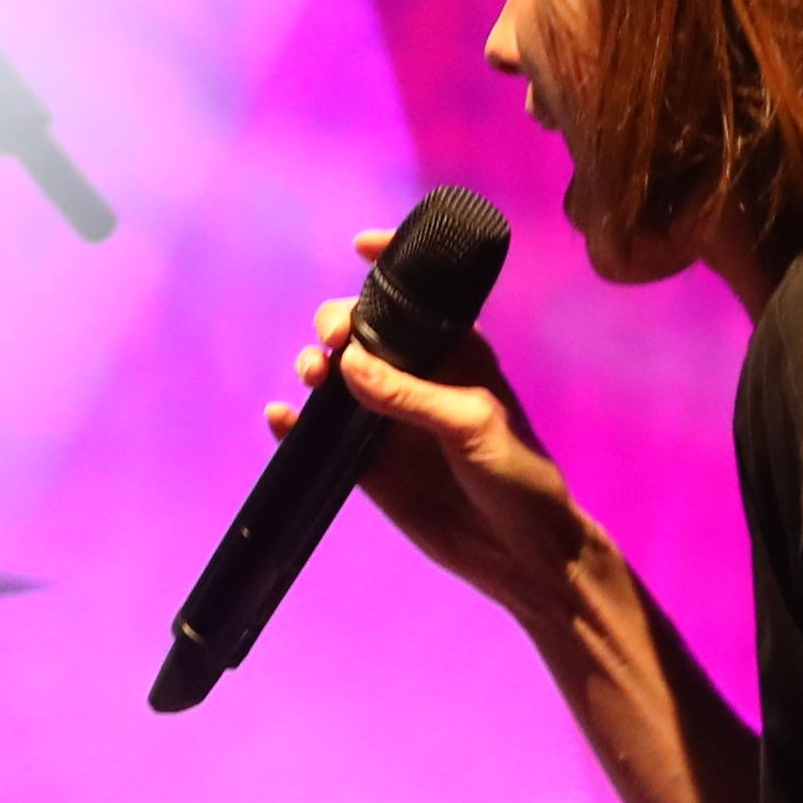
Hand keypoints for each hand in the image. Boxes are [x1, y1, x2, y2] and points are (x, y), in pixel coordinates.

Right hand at [290, 242, 589, 621]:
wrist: (521, 556)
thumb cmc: (518, 477)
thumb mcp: (472, 425)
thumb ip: (412, 395)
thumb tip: (348, 363)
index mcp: (455, 350)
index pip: (417, 294)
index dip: (389, 263)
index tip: (362, 246)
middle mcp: (417, 376)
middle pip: (361, 331)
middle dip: (337, 323)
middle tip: (333, 342)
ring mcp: (388, 419)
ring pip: (335, 378)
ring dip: (314, 367)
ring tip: (312, 377)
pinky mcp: (367, 463)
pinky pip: (319, 435)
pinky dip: (294, 423)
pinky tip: (281, 417)